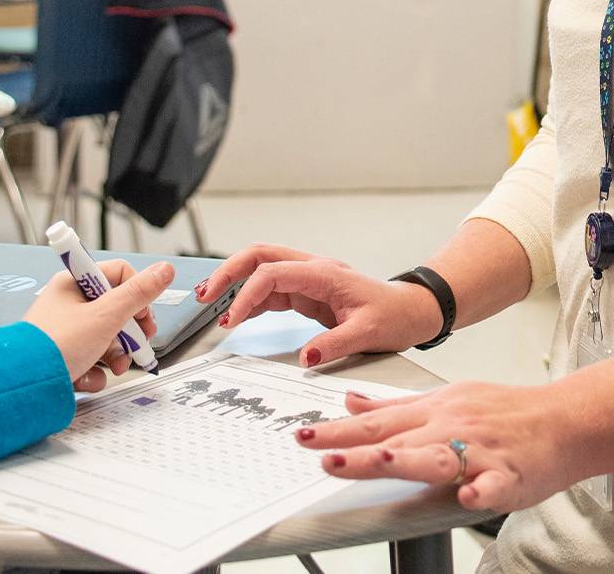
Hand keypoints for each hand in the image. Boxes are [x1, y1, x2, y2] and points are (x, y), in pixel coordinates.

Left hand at [25, 260, 173, 393]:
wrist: (21, 388)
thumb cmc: (54, 346)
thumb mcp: (106, 315)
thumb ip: (139, 293)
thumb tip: (165, 269)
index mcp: (74, 284)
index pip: (119, 275)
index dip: (137, 294)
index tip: (143, 315)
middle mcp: (68, 305)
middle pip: (116, 309)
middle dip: (130, 331)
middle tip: (139, 342)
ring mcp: (65, 332)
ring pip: (106, 336)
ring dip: (117, 354)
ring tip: (116, 366)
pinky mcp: (62, 357)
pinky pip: (91, 358)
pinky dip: (95, 370)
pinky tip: (90, 376)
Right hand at [195, 245, 442, 366]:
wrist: (411, 311)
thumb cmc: (394, 316)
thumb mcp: (369, 333)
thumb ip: (336, 344)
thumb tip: (306, 358)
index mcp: (324, 274)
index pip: (273, 273)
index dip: (246, 295)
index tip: (230, 322)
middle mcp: (313, 271)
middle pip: (261, 255)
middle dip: (228, 271)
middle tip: (203, 296)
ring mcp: (309, 280)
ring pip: (262, 270)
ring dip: (235, 284)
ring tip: (209, 305)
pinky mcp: (308, 294)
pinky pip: (271, 290)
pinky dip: (250, 300)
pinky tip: (236, 316)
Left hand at [297, 382, 580, 513]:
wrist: (564, 420)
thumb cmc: (505, 412)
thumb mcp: (446, 399)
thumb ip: (396, 407)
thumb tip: (349, 402)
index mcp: (437, 409)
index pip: (380, 422)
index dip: (340, 430)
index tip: (302, 433)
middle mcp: (454, 426)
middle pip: (400, 439)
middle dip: (359, 448)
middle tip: (321, 452)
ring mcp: (481, 449)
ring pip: (441, 456)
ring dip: (410, 460)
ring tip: (382, 464)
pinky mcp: (511, 472)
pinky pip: (495, 482)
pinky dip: (483, 487)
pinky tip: (471, 494)